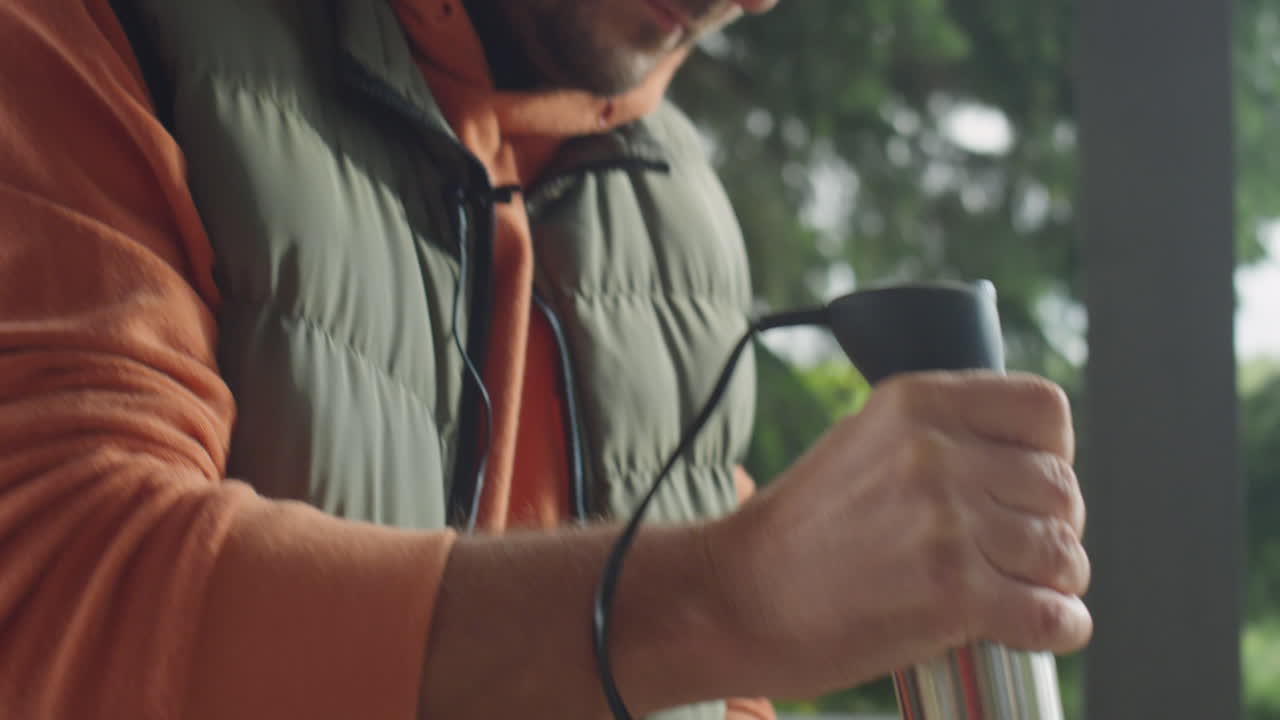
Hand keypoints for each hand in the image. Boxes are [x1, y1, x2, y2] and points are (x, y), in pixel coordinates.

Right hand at [705, 371, 1089, 699]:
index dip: (1051, 454)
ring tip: (1026, 590)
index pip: (1043, 412)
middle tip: (1023, 551)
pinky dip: (1057, 627)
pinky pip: (1051, 614)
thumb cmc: (796, 532)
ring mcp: (948, 522)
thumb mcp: (861, 444)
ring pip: (1062, 552)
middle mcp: (937, 452)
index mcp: (914, 402)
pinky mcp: (954, 592)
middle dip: (1054, 525)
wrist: (737, 596)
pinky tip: (1040, 627)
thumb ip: (936, 439)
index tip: (1032, 483)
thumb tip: (1018, 464)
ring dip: (1057, 579)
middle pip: (1059, 487)